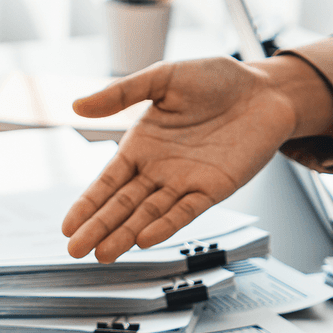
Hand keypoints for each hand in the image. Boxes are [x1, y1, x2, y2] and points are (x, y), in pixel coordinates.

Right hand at [62, 55, 332, 262]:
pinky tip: (144, 239)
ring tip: (103, 254)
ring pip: (148, 214)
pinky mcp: (213, 189)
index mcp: (141, 146)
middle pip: (122, 205)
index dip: (87, 204)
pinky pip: (185, 212)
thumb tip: (77, 105)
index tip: (68, 226)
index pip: (106, 182)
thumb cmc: (216, 79)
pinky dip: (165, 226)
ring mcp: (185, 182)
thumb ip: (121, 93)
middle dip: (98, 228)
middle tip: (76, 251)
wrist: (264, 89)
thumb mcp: (163, 77)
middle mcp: (159, 169)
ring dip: (125, 235)